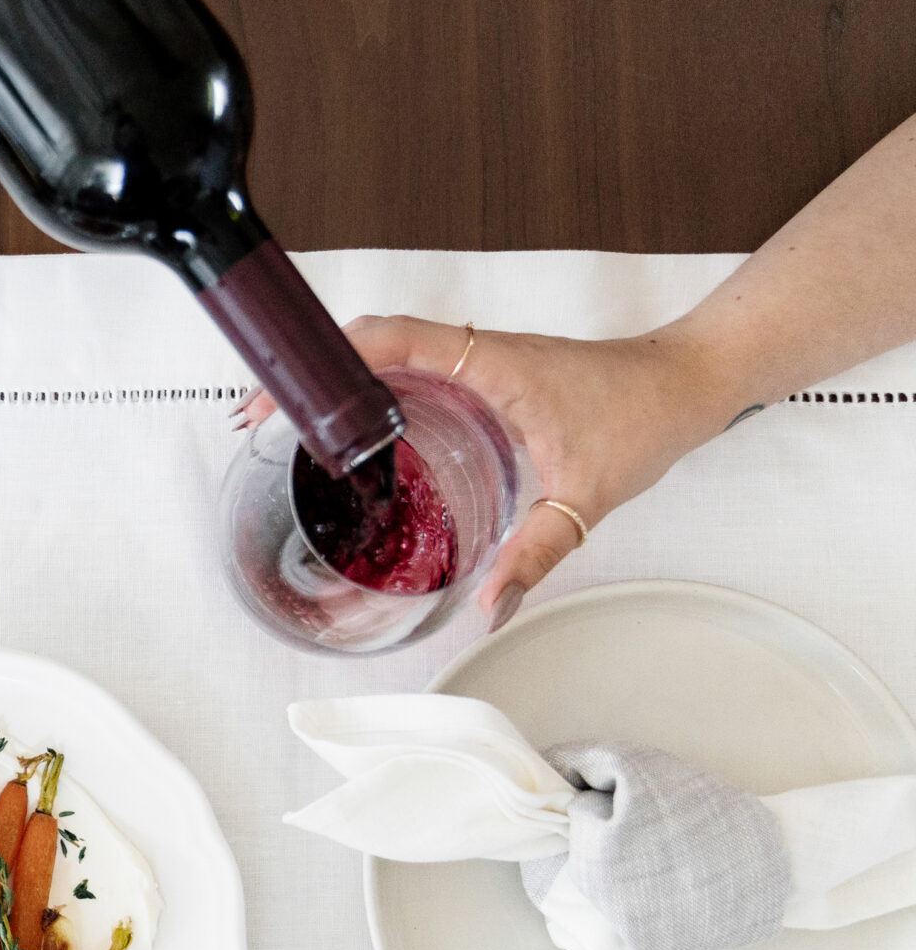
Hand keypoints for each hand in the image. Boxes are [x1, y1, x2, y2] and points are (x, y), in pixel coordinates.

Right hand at [240, 317, 737, 629]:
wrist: (689, 381)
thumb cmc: (645, 415)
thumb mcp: (585, 496)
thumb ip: (533, 555)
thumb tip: (487, 608)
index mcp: (487, 361)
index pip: (385, 341)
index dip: (322, 367)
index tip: (278, 400)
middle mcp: (472, 351)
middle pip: (365, 341)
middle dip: (305, 376)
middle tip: (259, 422)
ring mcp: (474, 358)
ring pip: (381, 352)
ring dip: (331, 381)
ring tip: (286, 427)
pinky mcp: (480, 372)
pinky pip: (407, 368)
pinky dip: (367, 390)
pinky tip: (352, 433)